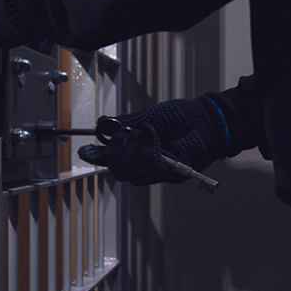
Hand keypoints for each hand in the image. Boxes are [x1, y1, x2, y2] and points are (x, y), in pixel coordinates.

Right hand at [78, 96, 229, 183]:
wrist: (205, 119)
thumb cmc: (178, 116)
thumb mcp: (147, 116)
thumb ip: (124, 124)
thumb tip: (100, 125)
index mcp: (135, 149)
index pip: (110, 159)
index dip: (98, 156)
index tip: (85, 151)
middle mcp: (143, 164)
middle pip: (118, 170)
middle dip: (115, 155)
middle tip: (123, 137)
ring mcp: (156, 172)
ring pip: (132, 174)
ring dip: (134, 154)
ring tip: (145, 135)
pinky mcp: (171, 175)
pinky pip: (151, 171)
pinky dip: (149, 155)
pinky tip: (155, 142)